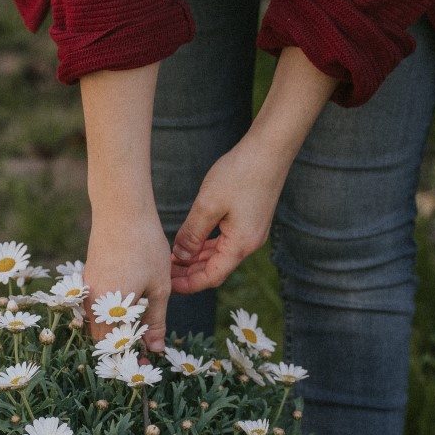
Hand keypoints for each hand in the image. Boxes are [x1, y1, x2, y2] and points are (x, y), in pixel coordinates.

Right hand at [84, 210, 171, 352]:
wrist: (121, 211)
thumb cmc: (145, 247)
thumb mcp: (158, 287)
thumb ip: (155, 320)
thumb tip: (155, 349)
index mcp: (111, 309)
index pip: (117, 347)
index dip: (131, 359)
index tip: (146, 366)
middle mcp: (93, 304)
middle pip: (102, 340)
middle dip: (121, 349)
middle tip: (143, 351)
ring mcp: (87, 292)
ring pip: (97, 324)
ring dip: (115, 332)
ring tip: (138, 331)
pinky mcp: (87, 280)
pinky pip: (95, 308)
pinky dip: (109, 315)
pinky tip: (127, 309)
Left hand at [168, 138, 286, 294]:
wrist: (269, 149)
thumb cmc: (239, 174)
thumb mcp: (207, 205)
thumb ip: (192, 235)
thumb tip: (180, 258)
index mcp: (240, 244)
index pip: (211, 277)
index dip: (187, 285)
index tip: (167, 285)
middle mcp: (249, 243)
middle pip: (215, 269)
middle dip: (189, 274)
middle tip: (164, 273)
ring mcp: (251, 232)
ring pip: (219, 255)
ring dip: (196, 260)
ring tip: (173, 259)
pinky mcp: (250, 220)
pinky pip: (225, 242)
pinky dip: (207, 246)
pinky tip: (190, 243)